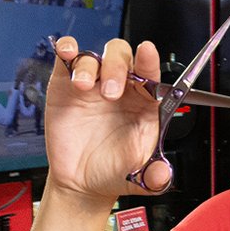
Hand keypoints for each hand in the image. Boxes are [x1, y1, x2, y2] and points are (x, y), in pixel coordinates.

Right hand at [46, 37, 167, 201]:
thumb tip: (162, 175)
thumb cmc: (116, 171)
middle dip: (117, 68)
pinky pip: (68, 60)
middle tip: (110, 92)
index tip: (147, 51)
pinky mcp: (67, 86)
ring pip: (95, 56)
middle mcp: (121, 89)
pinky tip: (67, 53)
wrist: (83, 181)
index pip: (151, 74)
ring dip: (89, 65)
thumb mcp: (140, 177)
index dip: (149, 61)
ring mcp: (94, 85)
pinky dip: (67, 49)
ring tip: (84, 86)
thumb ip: (155, 176)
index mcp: (145, 103)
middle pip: (122, 58)